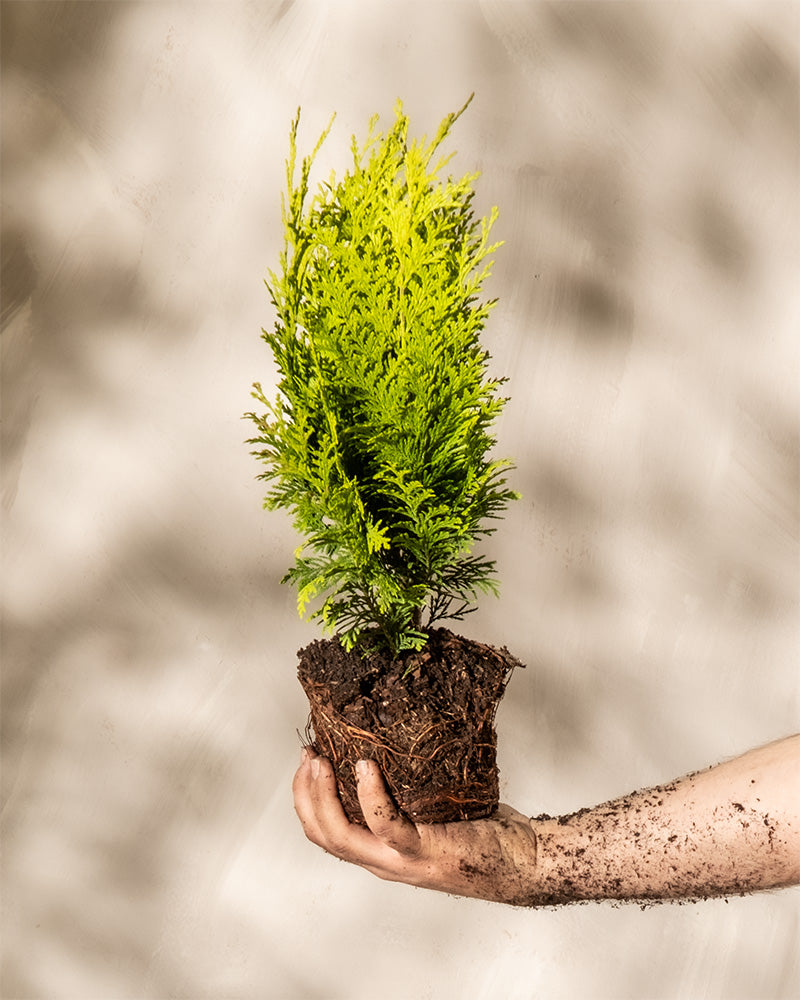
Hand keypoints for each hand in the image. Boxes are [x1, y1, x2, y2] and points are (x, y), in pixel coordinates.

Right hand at [293, 748, 539, 905]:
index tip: (308, 758)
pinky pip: (386, 824)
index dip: (306, 797)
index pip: (324, 832)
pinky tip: (366, 767)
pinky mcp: (425, 852)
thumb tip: (395, 735)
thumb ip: (409, 788)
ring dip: (324, 795)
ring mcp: (402, 860)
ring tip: (322, 761)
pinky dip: (370, 795)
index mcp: (380, 850)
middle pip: (324, 834)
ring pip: (343, 836)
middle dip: (306, 793)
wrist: (525, 862)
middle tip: (309, 755)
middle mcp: (383, 861)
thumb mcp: (433, 808)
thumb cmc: (482, 829)